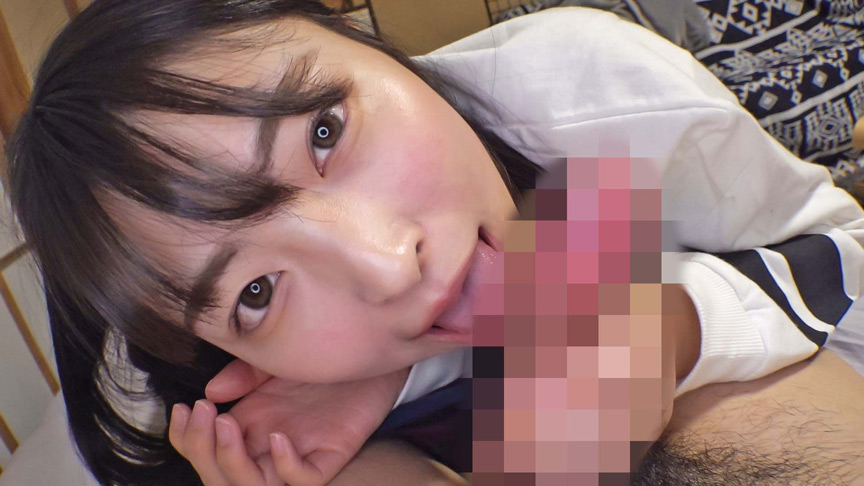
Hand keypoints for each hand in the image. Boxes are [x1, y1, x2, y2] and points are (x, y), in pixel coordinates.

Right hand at [168, 362, 409, 485]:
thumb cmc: (322, 356)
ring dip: (233, 462)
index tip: (183, 408)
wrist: (369, 348)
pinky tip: (278, 438)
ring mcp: (298, 450)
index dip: (186, 438)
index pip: (204, 448)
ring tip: (227, 424)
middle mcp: (267, 443)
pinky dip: (287, 466)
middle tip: (204, 413)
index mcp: (249, 423)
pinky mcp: (331, 453)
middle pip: (221, 473)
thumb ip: (243, 374)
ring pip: (256, 484)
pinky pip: (306, 479)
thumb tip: (211, 393)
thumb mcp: (274, 361)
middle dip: (202, 449)